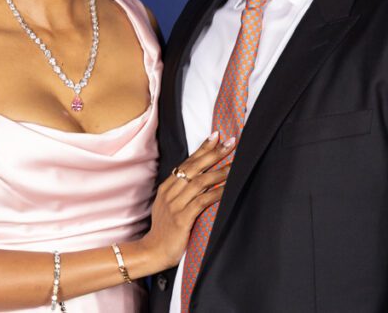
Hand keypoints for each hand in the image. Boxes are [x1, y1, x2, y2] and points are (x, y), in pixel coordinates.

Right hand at [139, 132, 234, 270]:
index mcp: (167, 187)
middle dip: (214, 153)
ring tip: (235, 166)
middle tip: (230, 142)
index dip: (203, 148)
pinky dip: (216, 193)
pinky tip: (227, 189)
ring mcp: (175, 205)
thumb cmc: (165, 229)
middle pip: (195, 167)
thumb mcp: (169, 205)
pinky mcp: (181, 218)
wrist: (152, 251)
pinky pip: (202, 202)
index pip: (188, 162)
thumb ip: (182, 191)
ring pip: (200, 182)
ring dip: (219, 172)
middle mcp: (170, 192)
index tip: (216, 136)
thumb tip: (202, 177)